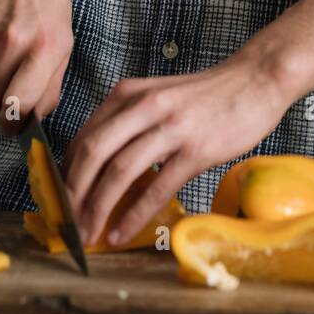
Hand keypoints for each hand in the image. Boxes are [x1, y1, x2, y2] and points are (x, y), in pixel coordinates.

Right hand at [0, 0, 73, 134]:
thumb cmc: (49, 7)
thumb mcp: (64, 44)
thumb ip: (50, 87)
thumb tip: (30, 122)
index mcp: (45, 50)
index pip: (17, 108)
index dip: (13, 126)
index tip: (14, 127)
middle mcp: (13, 45)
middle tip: (8, 100)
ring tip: (7, 63)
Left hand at [62, 50, 289, 246]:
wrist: (255, 81)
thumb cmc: (205, 96)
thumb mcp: (157, 97)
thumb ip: (127, 122)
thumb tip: (97, 165)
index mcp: (128, 93)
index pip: (83, 136)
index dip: (65, 171)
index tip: (59, 199)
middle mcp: (143, 106)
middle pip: (93, 152)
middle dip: (72, 192)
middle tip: (66, 221)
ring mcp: (170, 127)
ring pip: (119, 171)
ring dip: (98, 207)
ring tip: (88, 233)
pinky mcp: (195, 149)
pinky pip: (156, 187)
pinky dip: (134, 215)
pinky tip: (122, 232)